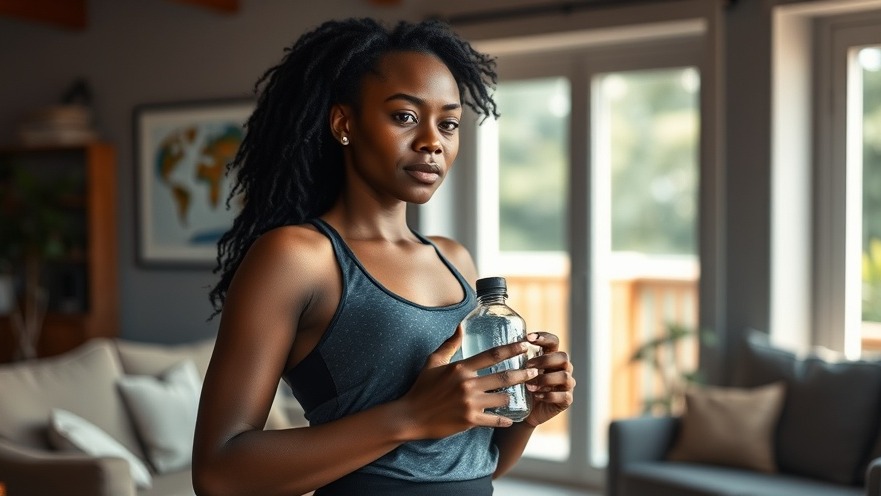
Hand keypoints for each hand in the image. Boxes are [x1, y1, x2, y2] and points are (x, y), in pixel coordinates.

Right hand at [398, 326, 537, 438]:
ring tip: (522, 394)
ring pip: (502, 398)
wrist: (410, 416)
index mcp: (460, 368)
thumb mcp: (433, 362)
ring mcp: (469, 403)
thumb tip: (461, 326)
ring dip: (513, 397)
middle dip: (523, 373)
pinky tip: (511, 419)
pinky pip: (494, 420)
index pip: (492, 355)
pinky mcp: (469, 421)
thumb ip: (449, 344)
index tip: (525, 345)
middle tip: (536, 371)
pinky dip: (504, 420)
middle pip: (503, 377)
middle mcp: (467, 384)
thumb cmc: (421, 388)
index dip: (511, 349)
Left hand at [523, 332, 574, 427]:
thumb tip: (502, 347)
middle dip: (544, 360)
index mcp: (551, 357)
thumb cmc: (522, 388)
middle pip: (563, 357)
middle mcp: (563, 368)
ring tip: (529, 385)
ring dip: (545, 379)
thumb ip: (517, 360)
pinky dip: (548, 395)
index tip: (528, 338)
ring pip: (564, 376)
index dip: (544, 337)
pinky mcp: (566, 400)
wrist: (526, 412)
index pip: (554, 341)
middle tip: (527, 366)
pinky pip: (563, 395)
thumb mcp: (520, 372)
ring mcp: (567, 384)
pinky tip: (536, 396)